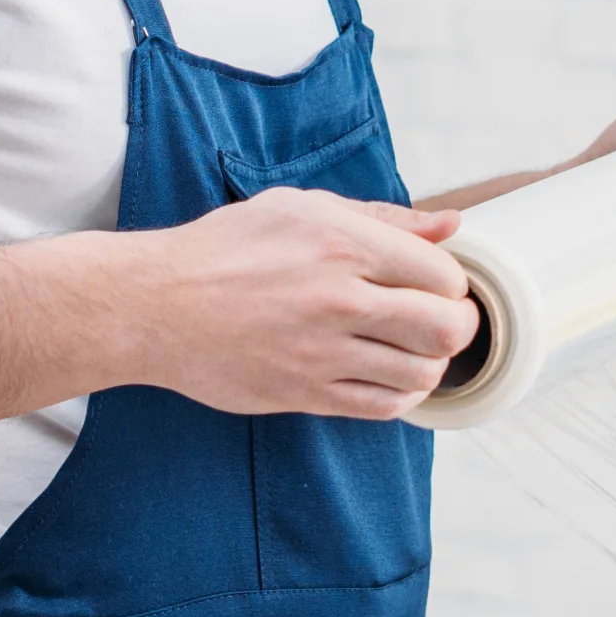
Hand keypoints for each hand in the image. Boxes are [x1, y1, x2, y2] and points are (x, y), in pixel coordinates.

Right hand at [116, 188, 475, 421]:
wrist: (157, 305)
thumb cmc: (226, 249)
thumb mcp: (302, 208)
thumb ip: (383, 217)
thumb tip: (449, 224)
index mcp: (342, 243)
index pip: (442, 275)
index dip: (453, 284)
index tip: (439, 286)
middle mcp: (337, 298)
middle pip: (444, 329)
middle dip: (458, 328)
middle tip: (445, 324)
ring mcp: (321, 352)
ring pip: (419, 375)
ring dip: (430, 366)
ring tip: (414, 352)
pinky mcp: (303, 393)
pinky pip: (381, 408)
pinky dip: (400, 397)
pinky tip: (389, 378)